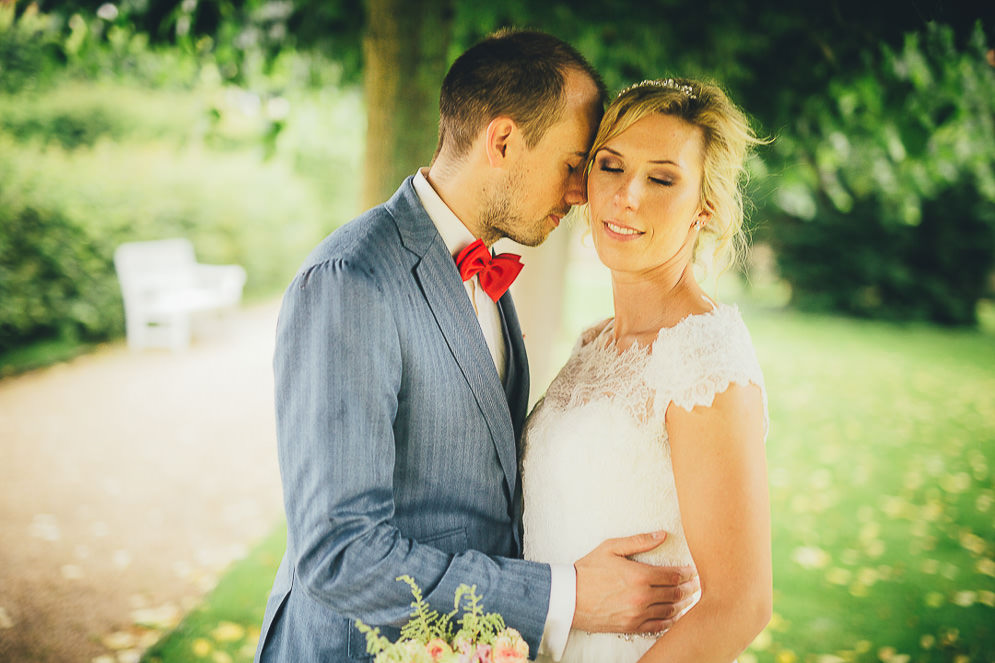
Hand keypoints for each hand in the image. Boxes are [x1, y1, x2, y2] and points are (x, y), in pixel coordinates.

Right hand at [573, 531, 699, 633]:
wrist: (569, 597)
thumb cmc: (589, 570)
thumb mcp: (611, 548)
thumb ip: (639, 541)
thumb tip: (661, 534)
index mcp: (639, 575)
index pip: (672, 575)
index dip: (687, 573)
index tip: (693, 570)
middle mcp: (642, 597)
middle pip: (675, 593)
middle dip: (689, 588)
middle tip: (697, 584)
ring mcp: (638, 614)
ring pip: (670, 610)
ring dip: (683, 604)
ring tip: (689, 598)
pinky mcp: (631, 626)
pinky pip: (658, 626)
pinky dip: (670, 620)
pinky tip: (675, 615)